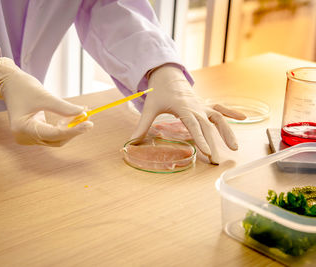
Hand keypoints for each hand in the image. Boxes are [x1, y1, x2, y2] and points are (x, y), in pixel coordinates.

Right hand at [0, 57, 92, 146]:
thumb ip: (64, 107)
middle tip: (88, 119)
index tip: (89, 124)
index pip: (54, 134)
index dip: (73, 130)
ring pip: (56, 139)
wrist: (10, 84)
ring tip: (81, 116)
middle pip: (56, 140)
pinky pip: (52, 135)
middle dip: (73, 130)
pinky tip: (71, 118)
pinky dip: (63, 128)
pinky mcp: (32, 134)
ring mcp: (28, 137)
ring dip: (70, 129)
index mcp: (22, 129)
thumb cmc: (23, 87)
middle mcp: (24, 137)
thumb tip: (83, 113)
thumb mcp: (45, 96)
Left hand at [131, 64, 245, 163]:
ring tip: (234, 148)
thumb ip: (142, 126)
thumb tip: (131, 143)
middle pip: (207, 127)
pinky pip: (220, 108)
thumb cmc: (158, 92)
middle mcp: (196, 107)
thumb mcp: (149, 108)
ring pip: (218, 119)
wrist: (167, 76)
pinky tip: (243, 118)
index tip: (206, 153)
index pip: (193, 126)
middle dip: (212, 144)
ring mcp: (202, 105)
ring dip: (226, 132)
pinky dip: (231, 112)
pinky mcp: (205, 104)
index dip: (200, 140)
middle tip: (215, 161)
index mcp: (183, 107)